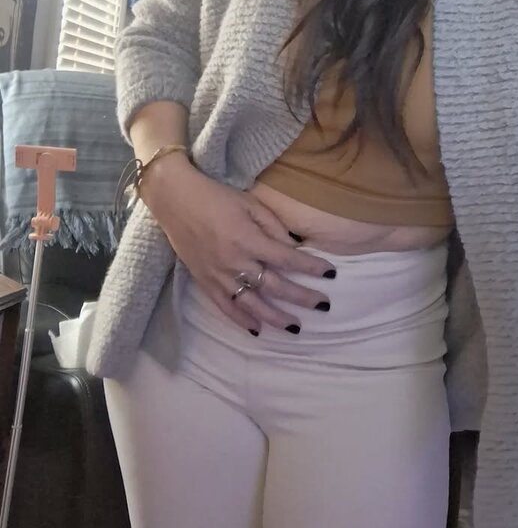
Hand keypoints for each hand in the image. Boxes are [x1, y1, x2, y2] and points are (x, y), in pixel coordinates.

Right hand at [140, 155, 334, 334]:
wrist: (176, 200)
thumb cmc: (217, 197)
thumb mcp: (251, 204)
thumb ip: (273, 227)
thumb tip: (293, 247)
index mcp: (249, 239)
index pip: (287, 259)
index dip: (311, 267)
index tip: (331, 274)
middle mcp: (235, 262)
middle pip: (275, 286)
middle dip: (302, 297)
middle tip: (323, 305)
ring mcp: (219, 276)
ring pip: (252, 304)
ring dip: (276, 318)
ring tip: (296, 327)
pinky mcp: (205, 283)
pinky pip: (226, 308)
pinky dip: (242, 321)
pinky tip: (258, 330)